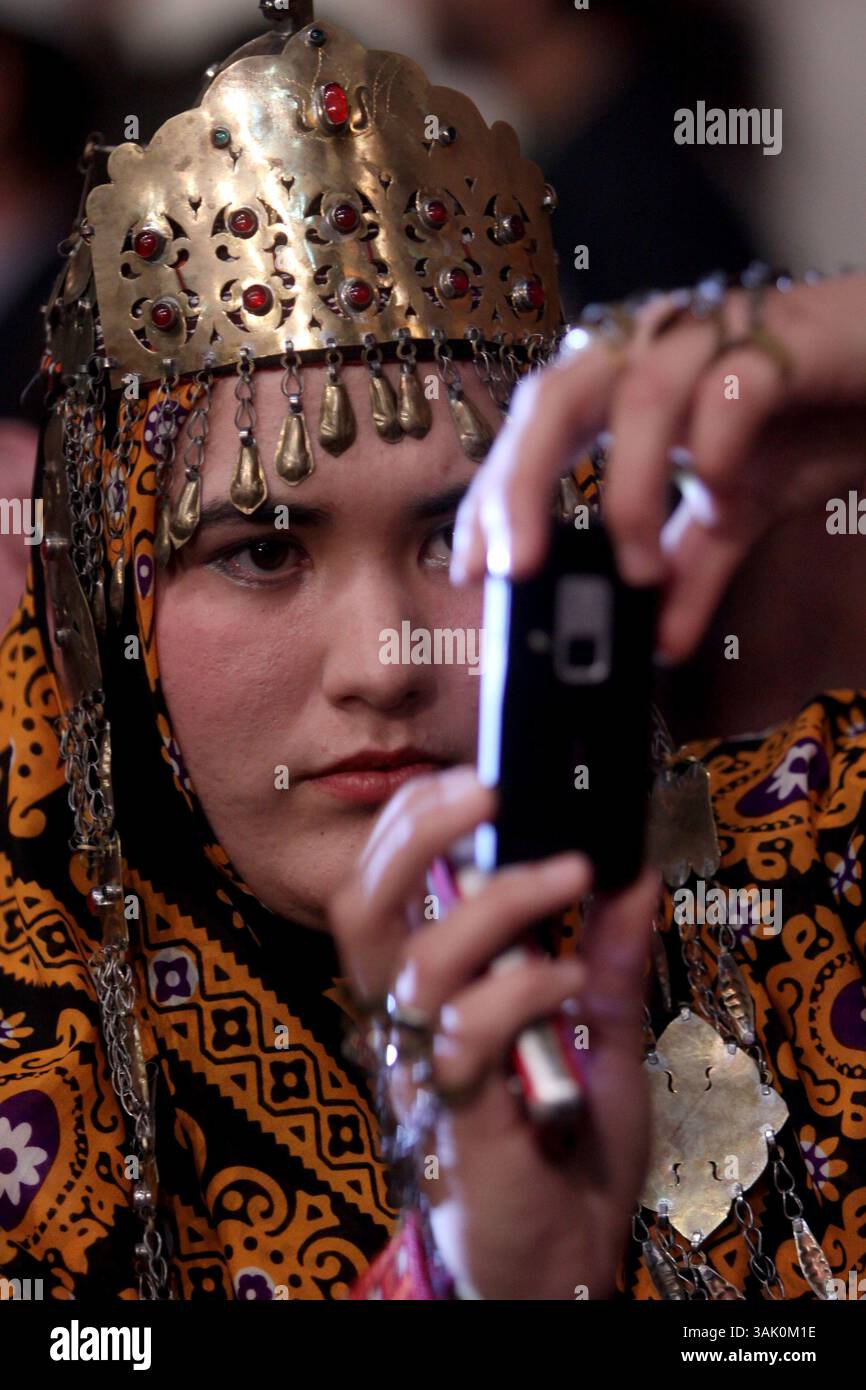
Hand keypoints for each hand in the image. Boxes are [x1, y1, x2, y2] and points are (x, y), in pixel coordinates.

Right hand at [328, 764, 660, 1299]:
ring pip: (415, 962)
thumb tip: (633, 872)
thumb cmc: (566, 1150)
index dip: (412, 821)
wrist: (561, 1262)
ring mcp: (425, 1066)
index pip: (382, 885)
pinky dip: (523, 989)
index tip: (477, 777)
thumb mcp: (601, 1035)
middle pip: (362, 907)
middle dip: (417, 832)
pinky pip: (467, 1034)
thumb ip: (609, 957)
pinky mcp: (458, 1114)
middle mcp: (407, 1021)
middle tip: (490, 793)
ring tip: (568, 876)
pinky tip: (572, 982)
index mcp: (427, 990)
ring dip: (496, 902)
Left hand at [449, 272, 865, 662]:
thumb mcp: (738, 508)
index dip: (492, 499)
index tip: (470, 572)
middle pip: (553, 399)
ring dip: (626, 494)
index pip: (531, 435)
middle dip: (521, 486)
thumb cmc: (805, 415)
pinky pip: (728, 390)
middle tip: (514, 569)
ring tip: (639, 569)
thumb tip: (661, 645)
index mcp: (623, 384)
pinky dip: (712, 452)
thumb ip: (691, 569)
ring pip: (635, 396)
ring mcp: (712, 339)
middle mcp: (651, 350)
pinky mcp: (780, 341)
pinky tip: (717, 499)